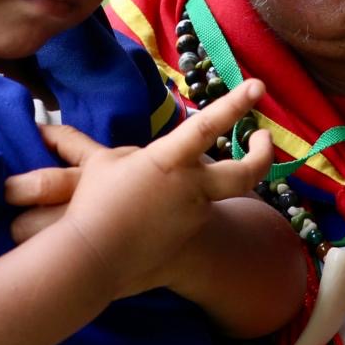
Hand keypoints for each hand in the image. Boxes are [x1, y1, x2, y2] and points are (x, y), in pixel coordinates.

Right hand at [10, 80, 272, 297]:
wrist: (93, 259)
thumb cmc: (93, 204)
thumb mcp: (99, 165)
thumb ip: (106, 149)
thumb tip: (79, 136)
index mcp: (169, 161)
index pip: (208, 125)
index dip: (235, 103)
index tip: (257, 85)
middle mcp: (191, 188)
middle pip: (246, 172)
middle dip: (262, 153)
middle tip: (265, 138)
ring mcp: (193, 216)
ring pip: (221, 195)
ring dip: (217, 182)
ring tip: (203, 175)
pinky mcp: (188, 239)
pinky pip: (194, 217)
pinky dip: (185, 209)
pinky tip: (163, 212)